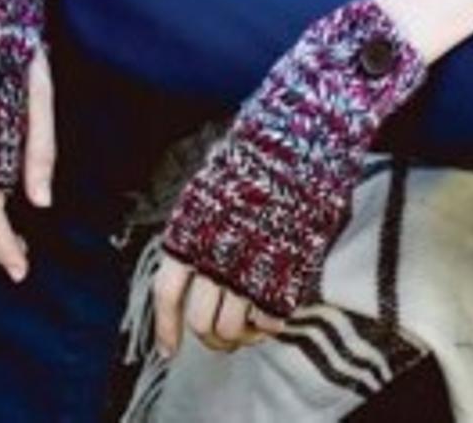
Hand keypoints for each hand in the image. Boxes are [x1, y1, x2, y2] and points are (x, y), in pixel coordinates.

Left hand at [160, 0, 426, 319]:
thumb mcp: (217, 179)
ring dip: (238, 337)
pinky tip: (272, 313)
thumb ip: (205, 228)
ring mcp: (254, 262)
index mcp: (193, 226)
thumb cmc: (262, 144)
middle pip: (202, 322)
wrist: (306, 123)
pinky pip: (272, 318)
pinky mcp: (291, 266)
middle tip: (222, 337)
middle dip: (209, 336)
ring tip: (247, 328)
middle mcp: (217, 251)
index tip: (169, 350)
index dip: (166, 327)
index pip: (167, 292)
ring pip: (233, 330)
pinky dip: (269, 324)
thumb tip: (196, 269)